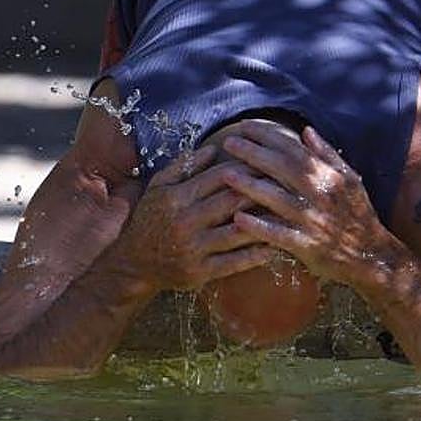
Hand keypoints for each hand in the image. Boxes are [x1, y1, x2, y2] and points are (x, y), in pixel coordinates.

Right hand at [108, 146, 277, 293]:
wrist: (133, 263)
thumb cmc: (150, 219)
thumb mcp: (158, 187)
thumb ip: (183, 166)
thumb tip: (214, 148)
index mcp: (175, 197)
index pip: (218, 177)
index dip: (246, 168)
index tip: (268, 163)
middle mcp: (185, 221)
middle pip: (232, 202)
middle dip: (262, 191)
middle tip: (287, 185)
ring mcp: (193, 249)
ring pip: (237, 232)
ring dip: (265, 223)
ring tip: (288, 215)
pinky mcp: (199, 272)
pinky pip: (234, 262)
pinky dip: (256, 255)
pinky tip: (274, 247)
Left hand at [221, 124, 395, 285]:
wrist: (372, 256)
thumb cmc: (358, 215)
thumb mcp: (350, 180)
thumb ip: (328, 154)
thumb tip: (306, 131)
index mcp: (330, 176)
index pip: (294, 149)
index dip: (268, 136)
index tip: (245, 126)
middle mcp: (321, 195)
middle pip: (282, 168)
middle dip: (253, 153)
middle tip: (228, 142)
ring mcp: (313, 220)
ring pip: (278, 199)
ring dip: (251, 186)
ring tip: (226, 175)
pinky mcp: (307, 245)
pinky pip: (279, 234)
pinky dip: (259, 227)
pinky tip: (238, 219)